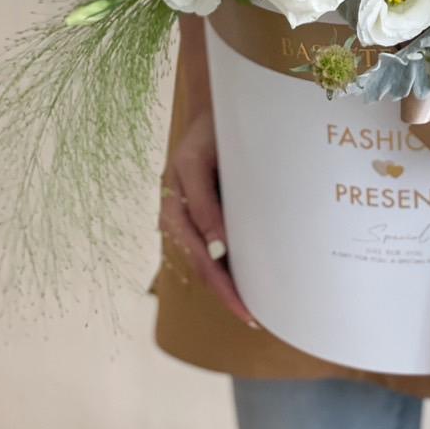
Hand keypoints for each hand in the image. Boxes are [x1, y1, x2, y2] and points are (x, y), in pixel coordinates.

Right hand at [159, 107, 258, 328]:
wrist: (214, 110)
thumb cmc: (207, 132)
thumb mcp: (197, 162)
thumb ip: (203, 203)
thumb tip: (216, 248)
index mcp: (174, 209)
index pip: (201, 259)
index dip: (223, 287)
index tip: (246, 308)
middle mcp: (180, 220)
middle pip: (205, 268)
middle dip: (228, 294)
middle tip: (255, 318)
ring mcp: (192, 218)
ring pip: (210, 261)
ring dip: (230, 283)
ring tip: (255, 307)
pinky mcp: (205, 213)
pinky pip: (216, 245)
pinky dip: (232, 263)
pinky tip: (250, 276)